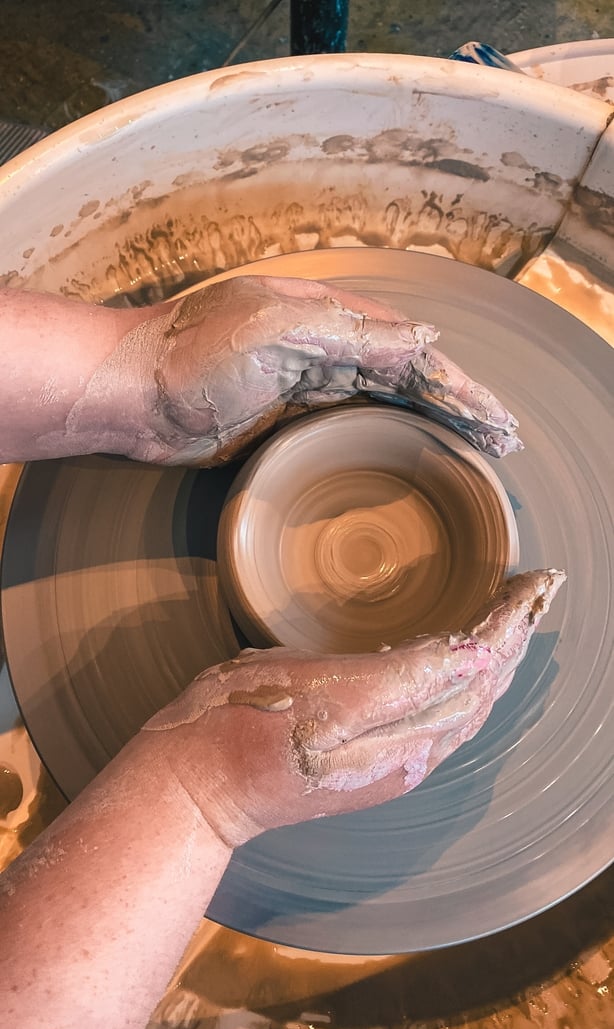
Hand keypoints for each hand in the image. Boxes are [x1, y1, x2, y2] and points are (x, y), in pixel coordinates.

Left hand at [114, 275, 520, 465]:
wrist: (130, 395)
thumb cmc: (192, 354)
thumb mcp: (277, 330)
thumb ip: (351, 332)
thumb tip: (422, 340)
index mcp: (328, 317)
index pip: (411, 352)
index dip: (457, 384)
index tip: (494, 418)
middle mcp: (323, 347)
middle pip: (408, 378)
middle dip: (458, 406)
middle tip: (501, 441)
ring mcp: (305, 386)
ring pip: (387, 403)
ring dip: (433, 423)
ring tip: (476, 448)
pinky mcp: (285, 422)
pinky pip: (353, 427)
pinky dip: (391, 438)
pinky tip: (412, 452)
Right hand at [144, 570, 562, 845]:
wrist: (196, 787)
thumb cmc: (234, 722)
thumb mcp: (309, 684)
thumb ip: (398, 677)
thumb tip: (469, 659)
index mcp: (391, 725)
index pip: (473, 664)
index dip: (508, 621)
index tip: (532, 582)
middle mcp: (407, 752)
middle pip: (484, 689)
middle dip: (517, 636)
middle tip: (537, 590)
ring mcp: (396, 765)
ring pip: (472, 710)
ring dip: (503, 664)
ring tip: (518, 624)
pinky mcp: (380, 771)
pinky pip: (449, 728)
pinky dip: (475, 692)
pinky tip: (476, 673)